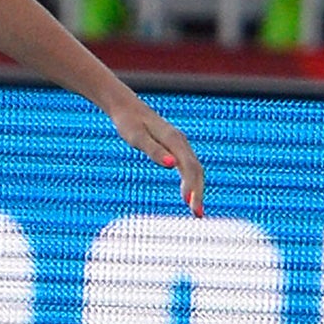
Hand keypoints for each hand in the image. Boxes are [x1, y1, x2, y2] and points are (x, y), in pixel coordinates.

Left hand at [108, 98, 204, 216]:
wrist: (126, 108)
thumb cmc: (128, 123)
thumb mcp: (137, 138)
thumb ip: (154, 151)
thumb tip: (171, 165)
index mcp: (174, 141)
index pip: (190, 168)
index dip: (193, 187)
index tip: (192, 206)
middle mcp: (180, 142)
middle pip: (196, 170)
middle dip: (198, 192)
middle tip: (197, 215)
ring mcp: (179, 144)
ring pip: (194, 169)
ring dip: (197, 189)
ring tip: (195, 210)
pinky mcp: (174, 147)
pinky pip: (188, 166)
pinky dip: (191, 182)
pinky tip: (187, 195)